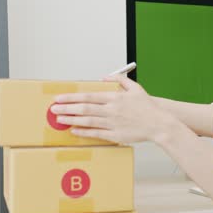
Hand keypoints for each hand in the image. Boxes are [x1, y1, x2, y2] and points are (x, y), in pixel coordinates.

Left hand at [50, 75, 179, 144]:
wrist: (159, 123)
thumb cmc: (148, 107)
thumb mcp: (135, 88)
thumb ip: (120, 80)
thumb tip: (105, 77)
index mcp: (115, 98)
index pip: (88, 97)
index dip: (71, 98)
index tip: (59, 98)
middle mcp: (111, 110)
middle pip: (84, 109)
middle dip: (66, 108)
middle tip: (53, 109)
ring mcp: (113, 123)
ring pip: (87, 121)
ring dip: (71, 120)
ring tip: (59, 119)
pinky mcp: (115, 134)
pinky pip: (96, 133)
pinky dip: (84, 132)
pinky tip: (74, 131)